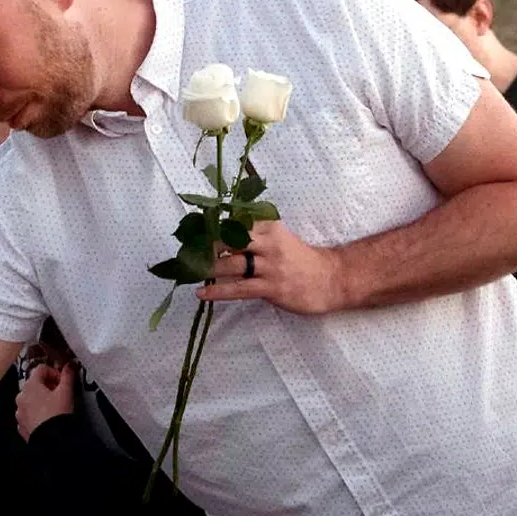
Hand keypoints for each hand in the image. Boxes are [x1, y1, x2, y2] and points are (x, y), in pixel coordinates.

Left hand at [16, 364, 76, 440]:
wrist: (52, 440)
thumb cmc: (58, 414)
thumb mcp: (66, 392)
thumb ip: (67, 376)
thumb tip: (69, 367)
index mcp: (30, 386)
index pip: (40, 369)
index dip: (54, 372)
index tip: (62, 381)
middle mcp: (21, 397)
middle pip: (34, 384)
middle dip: (48, 386)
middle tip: (60, 393)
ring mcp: (19, 412)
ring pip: (30, 400)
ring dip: (41, 400)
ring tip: (54, 407)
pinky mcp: (22, 425)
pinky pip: (29, 414)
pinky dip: (37, 413)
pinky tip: (47, 418)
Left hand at [199, 221, 346, 314]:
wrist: (331, 279)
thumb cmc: (301, 260)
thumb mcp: (279, 238)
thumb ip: (255, 234)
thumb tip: (221, 236)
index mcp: (270, 226)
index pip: (234, 223)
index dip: (211, 227)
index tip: (190, 233)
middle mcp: (269, 242)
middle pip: (229, 240)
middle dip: (205, 246)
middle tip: (185, 252)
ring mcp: (270, 266)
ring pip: (231, 264)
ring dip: (207, 268)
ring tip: (188, 272)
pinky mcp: (271, 287)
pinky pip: (239, 288)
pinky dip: (218, 290)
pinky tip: (202, 293)